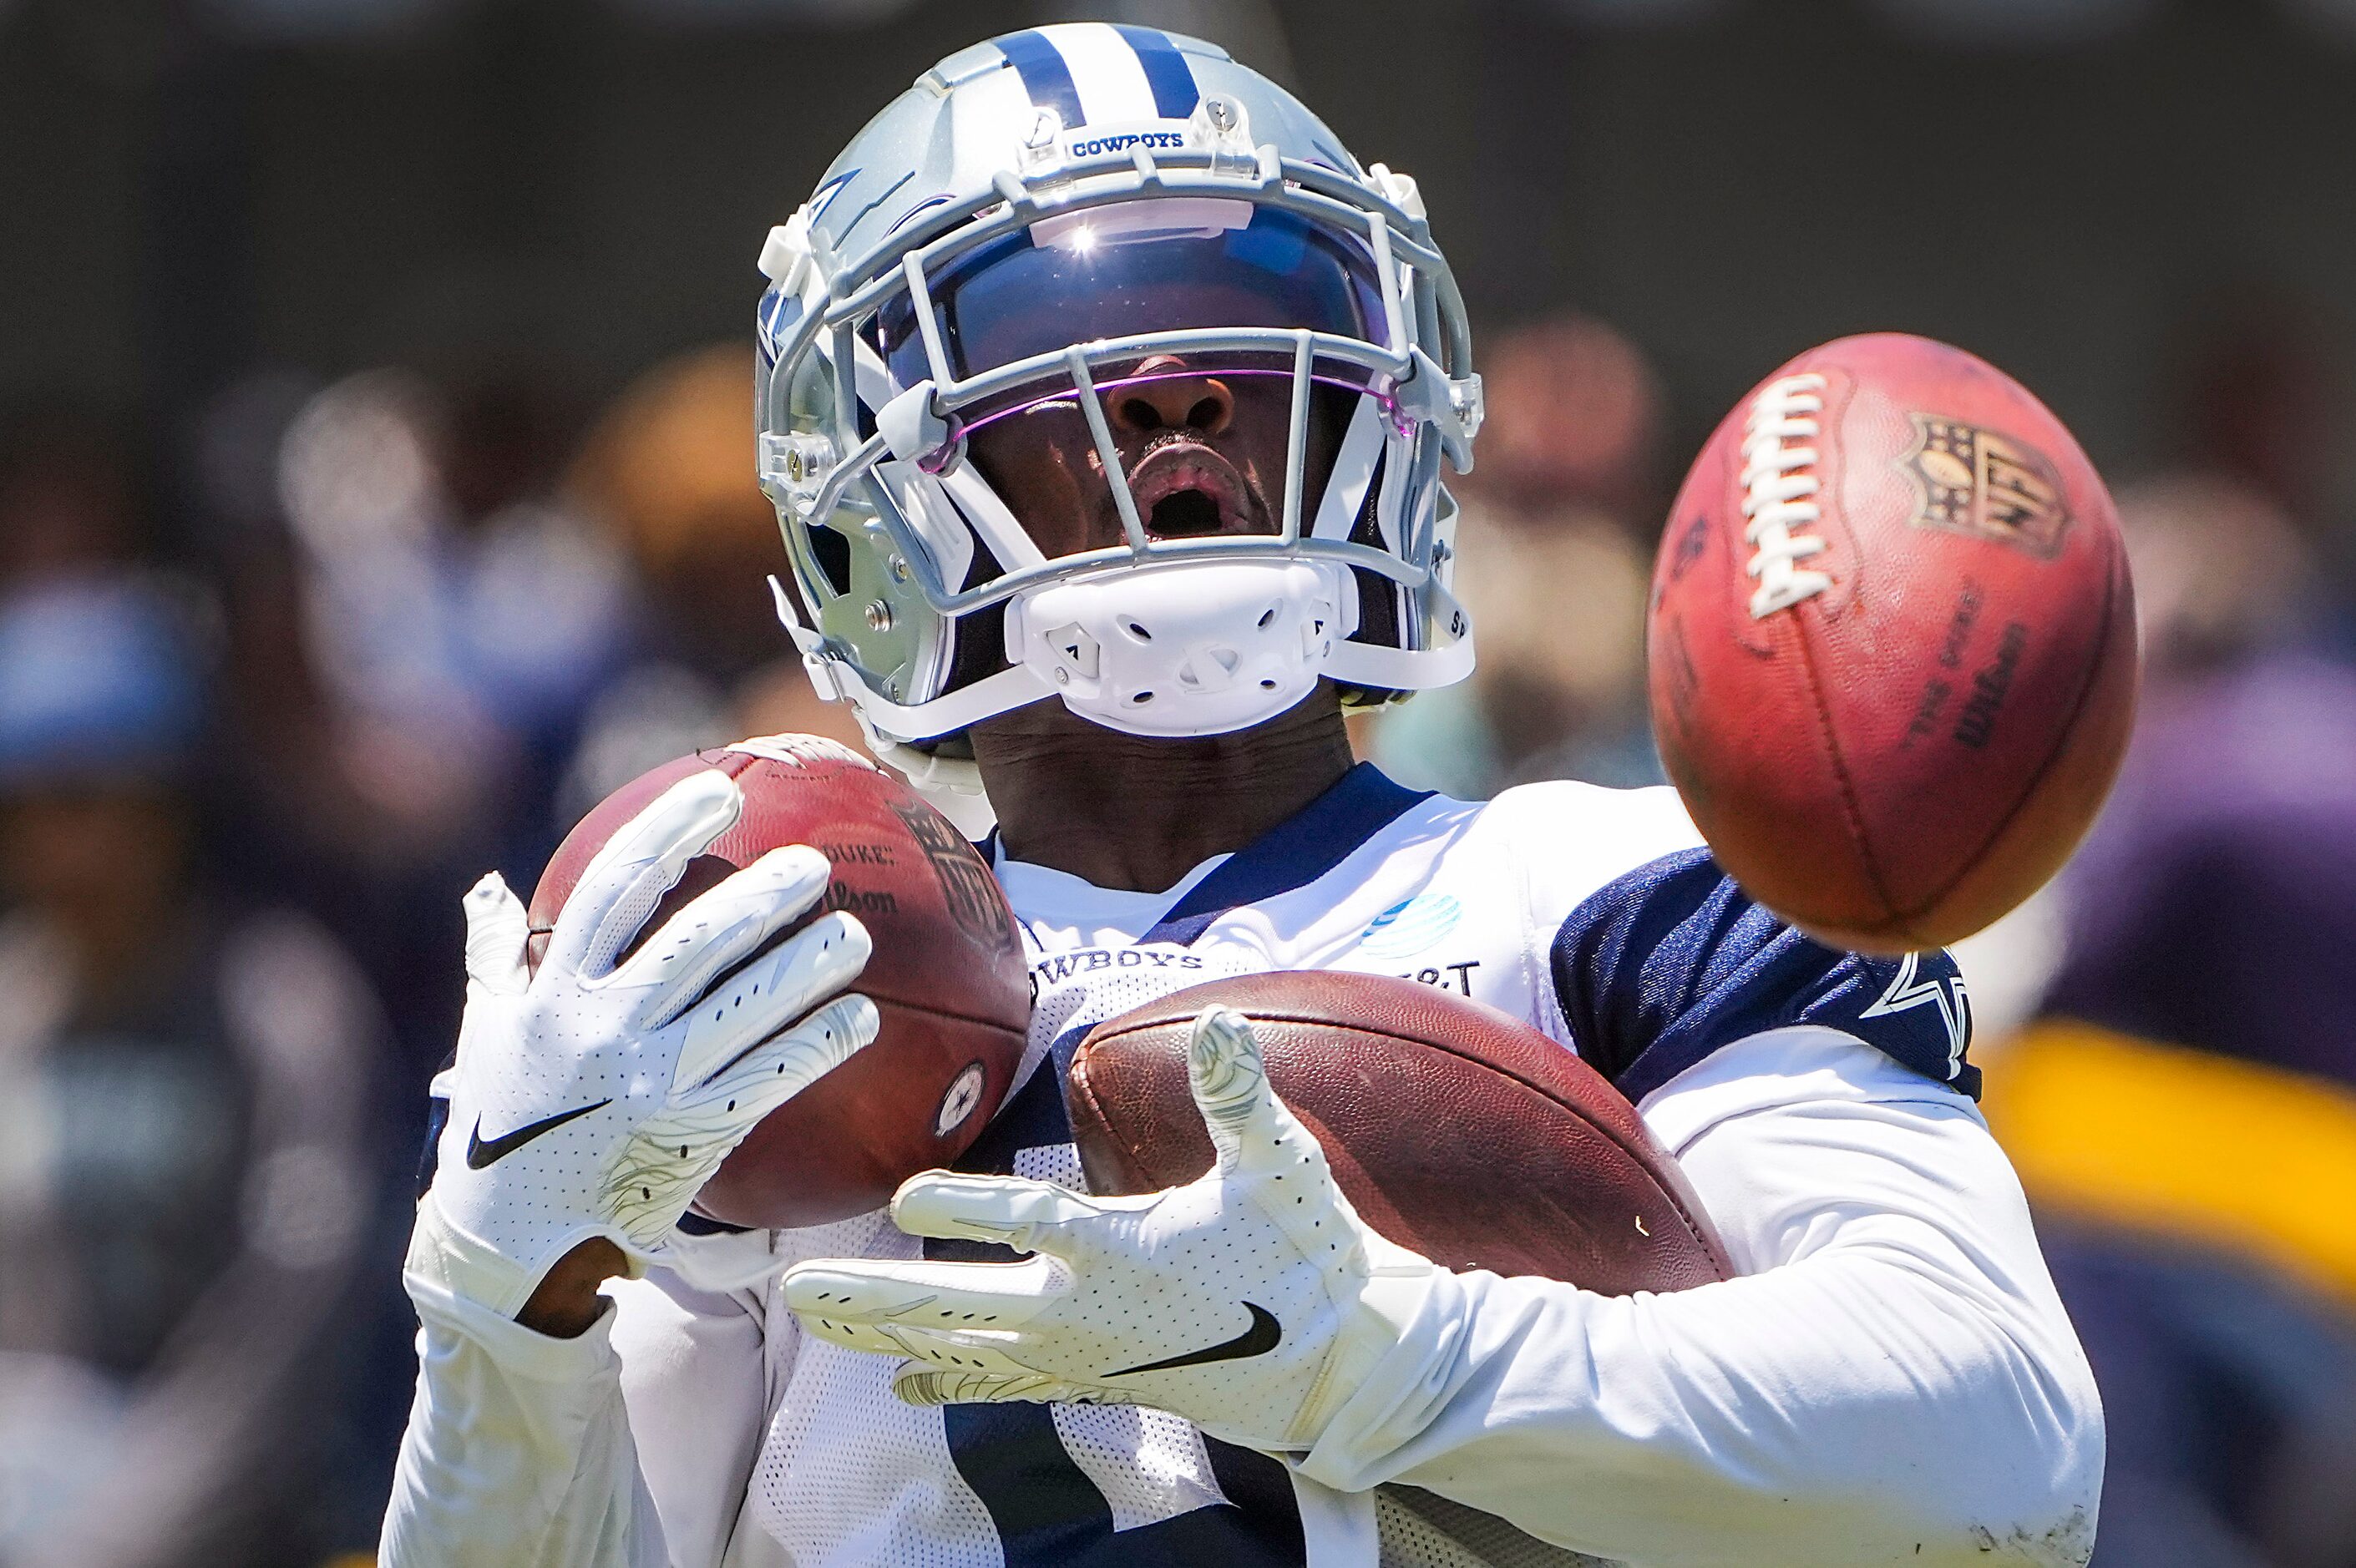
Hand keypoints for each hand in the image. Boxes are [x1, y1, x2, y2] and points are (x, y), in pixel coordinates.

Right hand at [410, 769, 877, 1319]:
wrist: (507, 1239)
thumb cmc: (499, 1124)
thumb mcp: (484, 1032)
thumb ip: (495, 956)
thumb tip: (485, 888)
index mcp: (557, 991)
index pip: (617, 887)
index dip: (669, 831)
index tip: (717, 791)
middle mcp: (608, 1028)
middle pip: (701, 942)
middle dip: (765, 898)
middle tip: (816, 865)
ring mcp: (654, 1081)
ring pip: (747, 1009)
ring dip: (809, 968)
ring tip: (855, 937)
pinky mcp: (693, 1133)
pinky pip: (769, 1079)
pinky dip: (818, 1046)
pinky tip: (860, 1021)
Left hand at [783, 1008, 1436, 1452]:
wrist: (1337, 1368)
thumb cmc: (1309, 1257)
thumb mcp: (1282, 1166)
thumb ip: (1239, 1095)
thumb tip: (1220, 1019)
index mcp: (1125, 1251)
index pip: (1030, 1225)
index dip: (967, 1209)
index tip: (903, 1194)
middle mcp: (1088, 1312)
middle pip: (960, 1306)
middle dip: (878, 1295)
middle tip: (799, 1286)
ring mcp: (1084, 1354)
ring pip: (964, 1347)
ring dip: (886, 1332)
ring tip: (815, 1317)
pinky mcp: (1094, 1379)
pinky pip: (1003, 1384)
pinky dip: (949, 1378)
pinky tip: (902, 1383)